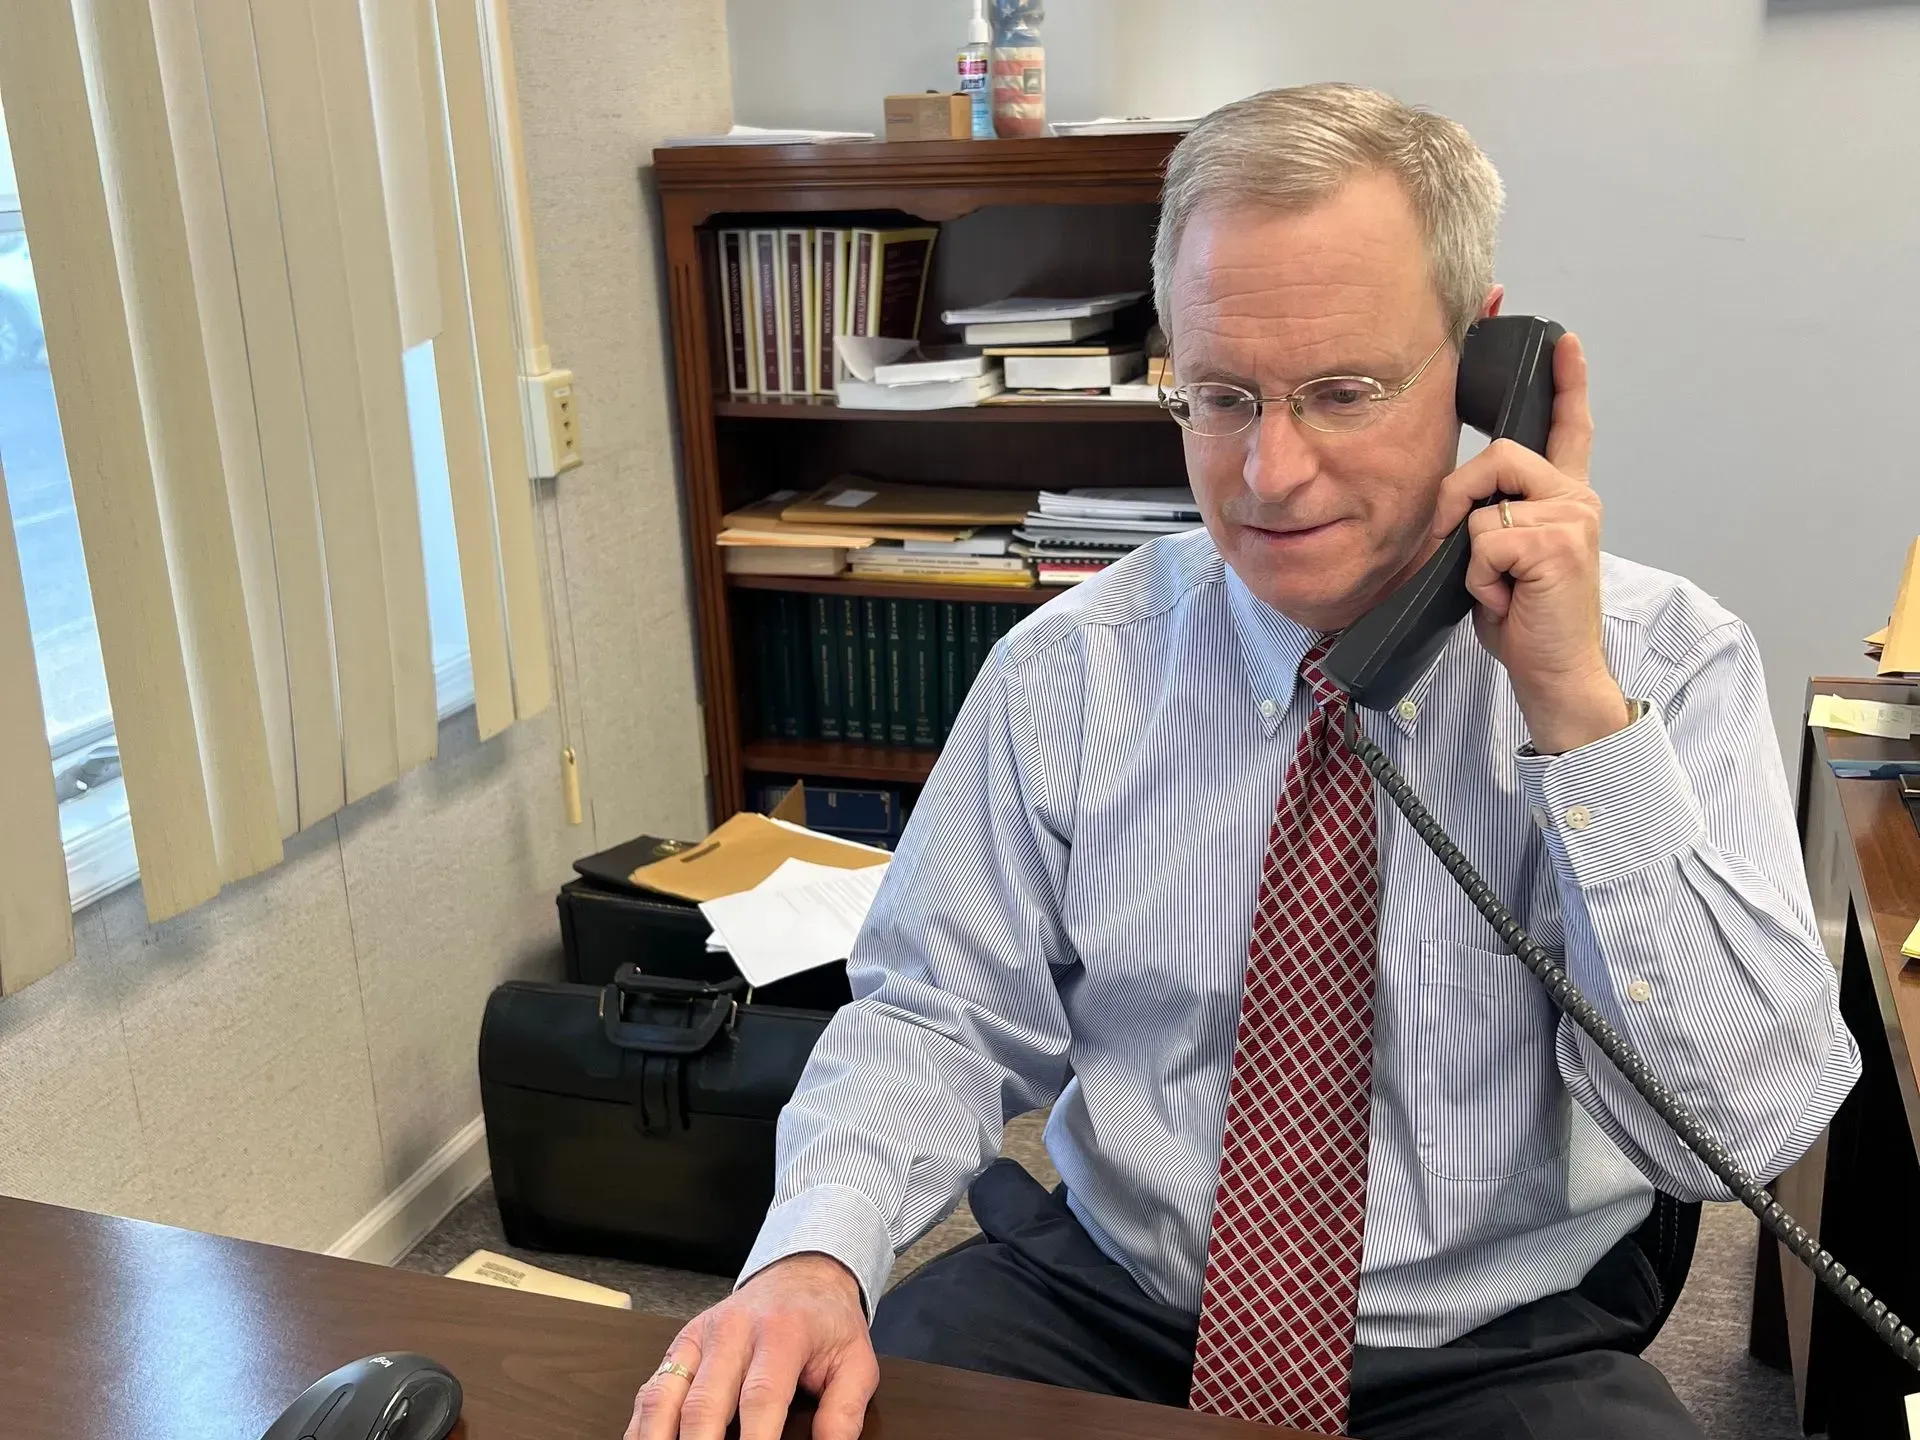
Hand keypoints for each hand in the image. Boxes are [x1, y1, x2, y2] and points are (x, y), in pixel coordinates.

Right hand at [625, 1252, 876, 1439]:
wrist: (801, 1276)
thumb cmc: (827, 1324)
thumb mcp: (855, 1361)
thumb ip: (843, 1413)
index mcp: (782, 1332)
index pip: (760, 1398)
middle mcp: (733, 1330)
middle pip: (704, 1404)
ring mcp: (700, 1336)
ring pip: (665, 1396)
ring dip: (659, 1439)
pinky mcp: (681, 1344)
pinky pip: (652, 1390)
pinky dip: (643, 1427)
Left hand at [1433, 332, 1628, 753]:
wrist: (1555, 675)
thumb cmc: (1527, 623)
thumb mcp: (1501, 562)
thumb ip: (1491, 520)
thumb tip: (1456, 503)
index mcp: (1566, 500)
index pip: (1569, 430)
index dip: (1566, 384)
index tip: (1564, 342)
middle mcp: (1577, 499)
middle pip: (1496, 456)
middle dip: (1459, 502)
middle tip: (1465, 557)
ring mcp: (1572, 518)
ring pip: (1484, 503)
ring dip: (1472, 553)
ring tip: (1500, 588)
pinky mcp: (1556, 543)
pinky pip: (1484, 539)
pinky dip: (1479, 577)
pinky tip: (1506, 600)